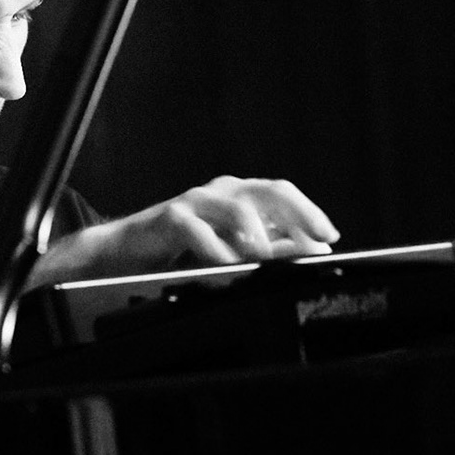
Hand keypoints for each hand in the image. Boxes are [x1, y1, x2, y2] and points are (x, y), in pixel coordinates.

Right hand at [36, 175, 339, 282]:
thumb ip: (269, 248)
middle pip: (267, 190)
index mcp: (238, 196)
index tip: (330, 237)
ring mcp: (195, 202)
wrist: (124, 252)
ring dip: (258, 230)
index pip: (282, 194)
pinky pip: (197, 230)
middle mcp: (220, 193)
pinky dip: (216, 248)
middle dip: (297, 213)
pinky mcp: (168, 219)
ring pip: (235, 206)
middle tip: (315, 240)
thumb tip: (312, 250)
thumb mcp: (231, 250)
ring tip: (271, 253)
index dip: (309, 213)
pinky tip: (229, 264)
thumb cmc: (180, 249)